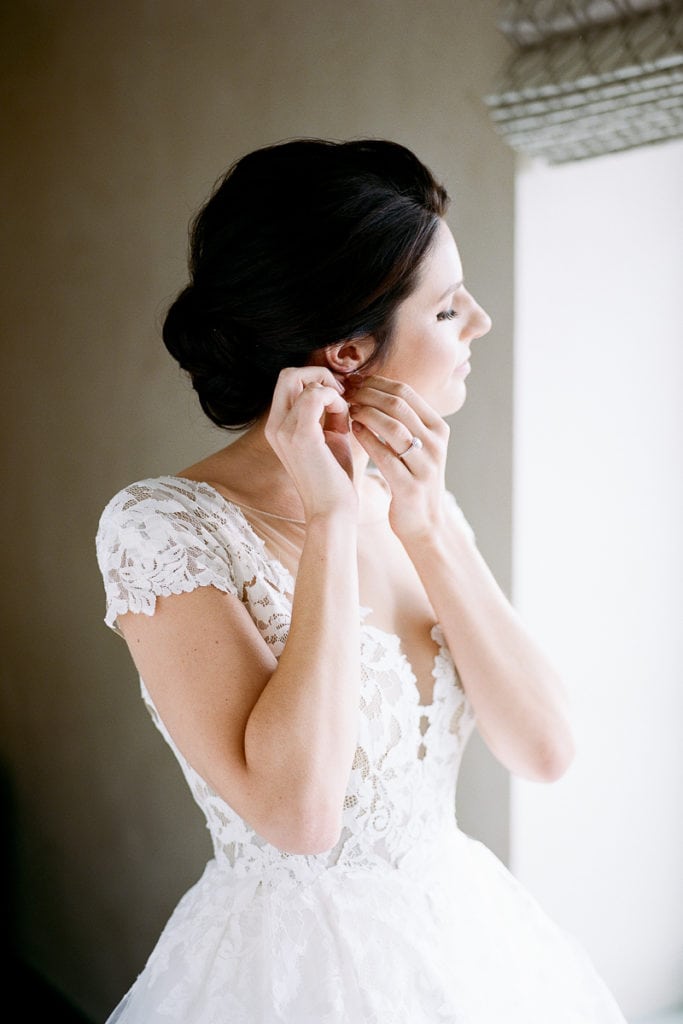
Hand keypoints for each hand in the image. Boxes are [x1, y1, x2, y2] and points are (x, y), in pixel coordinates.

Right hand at [265, 367, 357, 520]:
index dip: (316, 379)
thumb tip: (337, 388)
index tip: (339, 397)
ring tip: (344, 415)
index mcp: (277, 426)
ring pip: (302, 380)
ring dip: (330, 391)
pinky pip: (315, 395)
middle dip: (320, 376)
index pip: (288, 381)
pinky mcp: (301, 436)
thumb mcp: (328, 436)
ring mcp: (284, 430)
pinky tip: (344, 421)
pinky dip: (334, 400)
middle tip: (341, 396)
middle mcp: (274, 426)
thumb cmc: (334, 477)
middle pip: (288, 374)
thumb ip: (327, 411)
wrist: (333, 510)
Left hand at [346, 375, 449, 540]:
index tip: (355, 382)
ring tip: (348, 410)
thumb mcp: (419, 446)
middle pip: (399, 405)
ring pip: (393, 427)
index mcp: (439, 429)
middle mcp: (436, 444)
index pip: (406, 392)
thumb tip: (373, 387)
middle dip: (368, 395)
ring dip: (366, 414)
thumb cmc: (412, 478)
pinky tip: (352, 430)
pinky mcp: (410, 486)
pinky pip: (384, 455)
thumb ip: (404, 420)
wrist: (424, 523)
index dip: (377, 383)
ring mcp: (425, 466)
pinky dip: (366, 439)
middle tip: (346, 393)